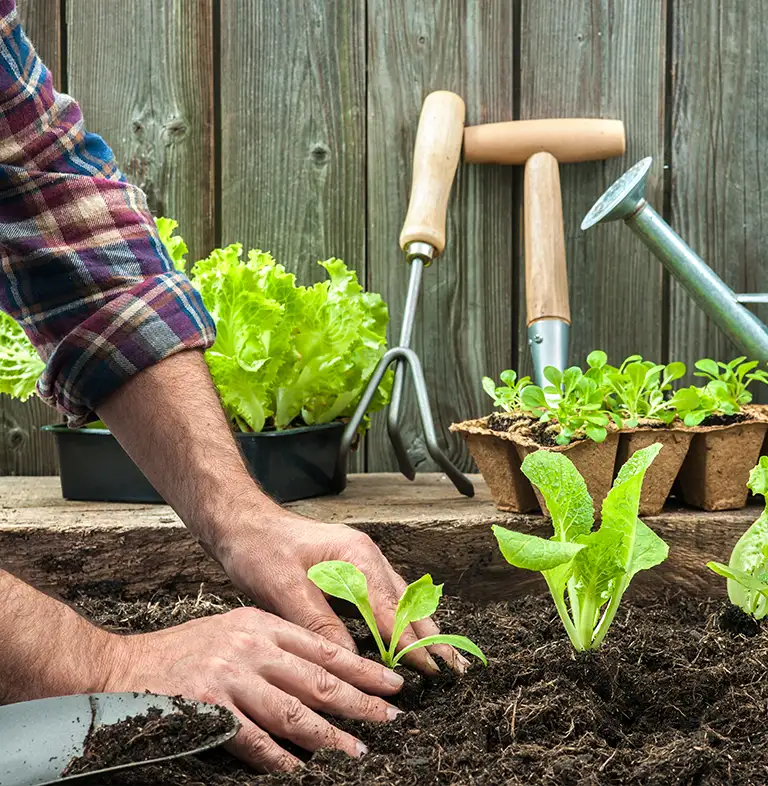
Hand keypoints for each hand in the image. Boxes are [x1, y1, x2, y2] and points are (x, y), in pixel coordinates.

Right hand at [104, 606, 403, 771]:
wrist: (124, 667)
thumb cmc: (185, 651)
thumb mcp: (235, 630)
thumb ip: (274, 645)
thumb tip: (321, 672)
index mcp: (262, 624)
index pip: (323, 647)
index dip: (361, 668)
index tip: (391, 683)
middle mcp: (251, 647)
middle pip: (317, 679)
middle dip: (359, 701)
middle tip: (390, 718)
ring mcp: (230, 677)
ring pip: (293, 711)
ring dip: (329, 735)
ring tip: (357, 751)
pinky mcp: (208, 708)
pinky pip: (253, 740)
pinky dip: (279, 757)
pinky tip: (300, 770)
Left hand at [216, 507, 469, 675]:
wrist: (244, 523)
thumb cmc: (261, 550)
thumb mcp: (285, 590)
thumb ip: (320, 624)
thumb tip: (351, 661)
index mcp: (356, 557)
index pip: (391, 610)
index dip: (411, 643)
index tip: (432, 670)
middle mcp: (367, 556)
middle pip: (406, 602)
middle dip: (430, 636)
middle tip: (454, 668)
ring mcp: (362, 560)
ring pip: (401, 599)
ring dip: (420, 628)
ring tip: (442, 656)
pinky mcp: (352, 568)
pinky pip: (386, 596)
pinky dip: (401, 618)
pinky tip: (408, 634)